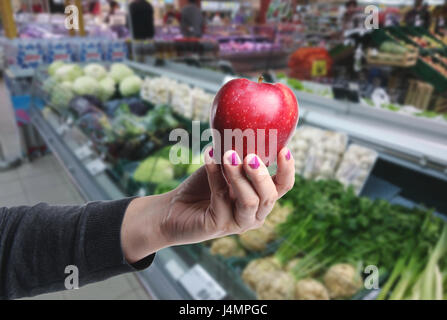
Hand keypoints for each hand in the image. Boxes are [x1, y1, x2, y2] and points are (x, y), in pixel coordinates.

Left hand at [121, 147, 294, 263]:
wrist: (174, 207)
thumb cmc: (203, 184)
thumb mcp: (224, 165)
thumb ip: (238, 153)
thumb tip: (245, 124)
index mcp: (261, 197)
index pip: (283, 186)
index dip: (287, 170)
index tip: (283, 149)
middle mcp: (255, 213)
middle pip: (269, 196)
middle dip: (261, 174)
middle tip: (250, 156)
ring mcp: (238, 222)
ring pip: (249, 201)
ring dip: (238, 176)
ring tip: (228, 155)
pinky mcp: (219, 225)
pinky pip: (221, 198)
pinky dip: (214, 174)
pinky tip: (208, 156)